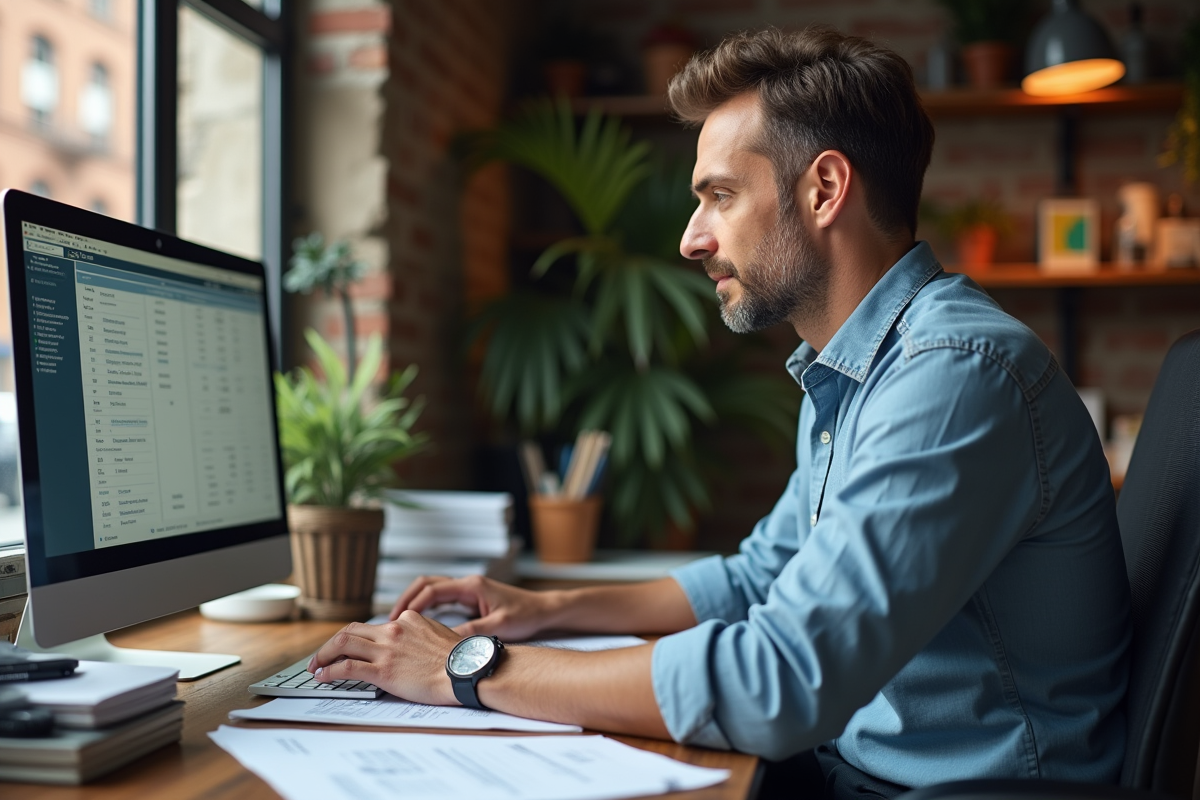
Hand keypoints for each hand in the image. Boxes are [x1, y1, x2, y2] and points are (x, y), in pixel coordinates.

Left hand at [307, 611, 460, 704]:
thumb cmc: (460, 659)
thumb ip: (421, 634)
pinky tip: (323, 677)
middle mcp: (394, 630)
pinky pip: (347, 667)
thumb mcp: (439, 635)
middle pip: (351, 630)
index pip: (374, 626)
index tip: (349, 647)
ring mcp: (387, 650)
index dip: (357, 637)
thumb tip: (413, 644)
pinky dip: (330, 671)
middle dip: (332, 643)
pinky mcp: (383, 671)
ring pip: (343, 643)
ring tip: (315, 666)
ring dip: (324, 654)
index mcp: (408, 620)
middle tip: (322, 655)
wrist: (466, 670)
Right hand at [390, 575, 556, 640]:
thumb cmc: (526, 615)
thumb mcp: (498, 627)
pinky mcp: (471, 599)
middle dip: (407, 599)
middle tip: (390, 619)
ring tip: (399, 622)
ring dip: (415, 602)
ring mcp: (469, 590)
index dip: (413, 605)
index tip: (399, 621)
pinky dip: (427, 607)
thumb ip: (471, 633)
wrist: (543, 610)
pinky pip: (442, 599)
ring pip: (433, 590)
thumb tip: (445, 644)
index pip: (433, 590)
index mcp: (472, 586)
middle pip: (427, 584)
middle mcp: (467, 584)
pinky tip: (420, 623)